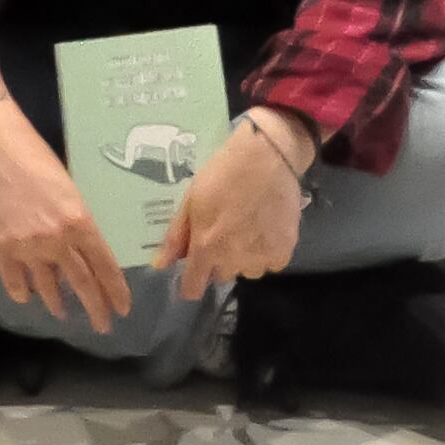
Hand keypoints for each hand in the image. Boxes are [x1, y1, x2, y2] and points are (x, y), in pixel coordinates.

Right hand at [0, 103, 130, 331]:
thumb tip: (84, 246)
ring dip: (58, 303)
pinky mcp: (2, 248)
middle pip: (81, 283)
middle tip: (103, 325)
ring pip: (47, 287)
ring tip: (63, 313)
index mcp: (80, 220)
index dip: (115, 290)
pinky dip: (22, 292)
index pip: (104, 265)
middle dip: (95, 307)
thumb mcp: (70, 188)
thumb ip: (78, 220)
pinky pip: (14, 281)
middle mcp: (57, 239)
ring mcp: (27, 246)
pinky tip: (27, 295)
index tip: (122, 309)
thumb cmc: (37, 158)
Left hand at [157, 111, 310, 298]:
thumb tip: (160, 265)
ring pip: (247, 270)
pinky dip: (267, 251)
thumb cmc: (223, 172)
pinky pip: (271, 263)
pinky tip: (266, 227)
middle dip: (220, 259)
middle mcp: (233, 260)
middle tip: (225, 230)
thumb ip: (177, 236)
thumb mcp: (192, 199)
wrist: (267, 156)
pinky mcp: (284, 252)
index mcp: (206, 247)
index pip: (193, 288)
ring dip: (245, 257)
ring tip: (248, 226)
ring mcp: (261, 258)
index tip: (194, 271)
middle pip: (222, 274)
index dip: (191, 282)